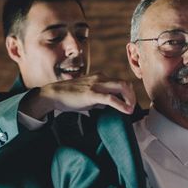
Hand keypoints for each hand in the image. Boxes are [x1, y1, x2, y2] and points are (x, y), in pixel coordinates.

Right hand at [19, 72, 135, 118]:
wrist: (54, 94)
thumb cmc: (69, 96)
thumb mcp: (87, 95)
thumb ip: (99, 99)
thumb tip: (109, 106)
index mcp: (100, 77)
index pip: (121, 82)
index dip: (129, 94)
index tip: (130, 104)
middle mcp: (100, 78)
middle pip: (125, 83)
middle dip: (133, 96)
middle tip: (132, 107)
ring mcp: (96, 85)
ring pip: (122, 87)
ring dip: (130, 99)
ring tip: (130, 110)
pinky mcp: (91, 94)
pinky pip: (111, 98)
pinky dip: (122, 105)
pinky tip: (126, 111)